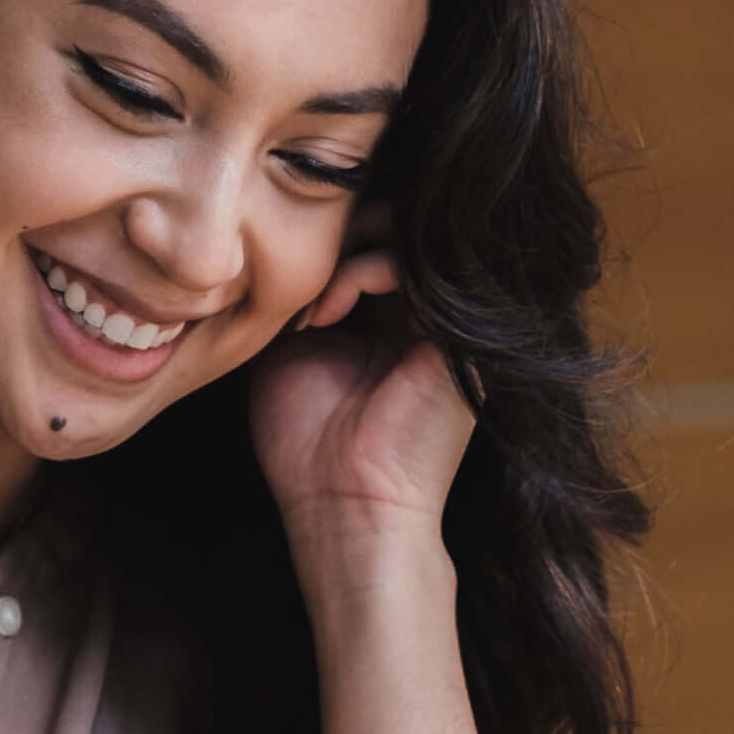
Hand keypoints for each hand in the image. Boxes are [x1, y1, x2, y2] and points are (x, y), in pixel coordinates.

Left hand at [246, 206, 474, 575]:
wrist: (343, 506)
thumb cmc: (307, 446)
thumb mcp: (287, 353)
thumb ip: (298, 299)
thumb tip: (281, 246)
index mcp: (389, 322)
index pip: (373, 242)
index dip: (329, 239)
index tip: (279, 274)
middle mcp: (422, 318)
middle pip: (396, 227)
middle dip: (339, 233)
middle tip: (296, 269)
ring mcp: (442, 324)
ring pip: (407, 236)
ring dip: (345, 252)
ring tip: (308, 302)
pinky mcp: (455, 334)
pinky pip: (412, 265)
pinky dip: (359, 274)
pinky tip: (324, 314)